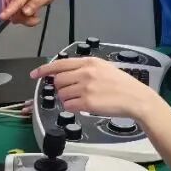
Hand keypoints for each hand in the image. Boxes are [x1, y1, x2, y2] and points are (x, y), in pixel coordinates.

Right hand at [0, 0, 56, 25]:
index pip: (17, 0)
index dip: (10, 10)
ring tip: (33, 14)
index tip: (3, 17)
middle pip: (14, 12)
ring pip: (12, 15)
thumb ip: (37, 2)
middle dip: (26, 19)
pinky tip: (26, 12)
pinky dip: (19, 17)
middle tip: (37, 19)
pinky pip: (11, 14)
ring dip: (24, 19)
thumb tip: (25, 12)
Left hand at [31, 58, 154, 119]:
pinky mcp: (87, 102)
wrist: (135, 98)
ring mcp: (85, 87)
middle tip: (73, 92)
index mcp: (90, 62)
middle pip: (58, 81)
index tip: (35, 74)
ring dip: (68, 99)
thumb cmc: (122, 85)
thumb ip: (86, 68)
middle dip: (62, 88)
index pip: (60, 64)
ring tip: (82, 99)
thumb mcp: (104, 68)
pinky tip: (84, 105)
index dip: (44, 70)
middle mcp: (86, 73)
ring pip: (62, 94)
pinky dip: (73, 107)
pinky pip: (68, 106)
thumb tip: (66, 73)